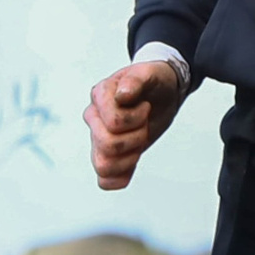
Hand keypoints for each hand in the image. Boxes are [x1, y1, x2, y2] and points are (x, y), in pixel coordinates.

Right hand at [86, 59, 183, 189]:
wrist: (162, 94)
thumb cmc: (154, 81)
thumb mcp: (151, 74)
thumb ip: (136, 80)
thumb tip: (122, 95)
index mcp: (99, 95)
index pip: (114, 123)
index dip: (137, 118)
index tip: (145, 106)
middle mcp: (93, 118)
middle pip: (108, 145)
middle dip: (137, 137)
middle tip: (145, 123)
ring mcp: (97, 138)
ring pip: (103, 166)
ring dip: (130, 157)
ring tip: (139, 139)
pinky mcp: (107, 156)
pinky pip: (104, 181)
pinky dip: (122, 177)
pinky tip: (134, 159)